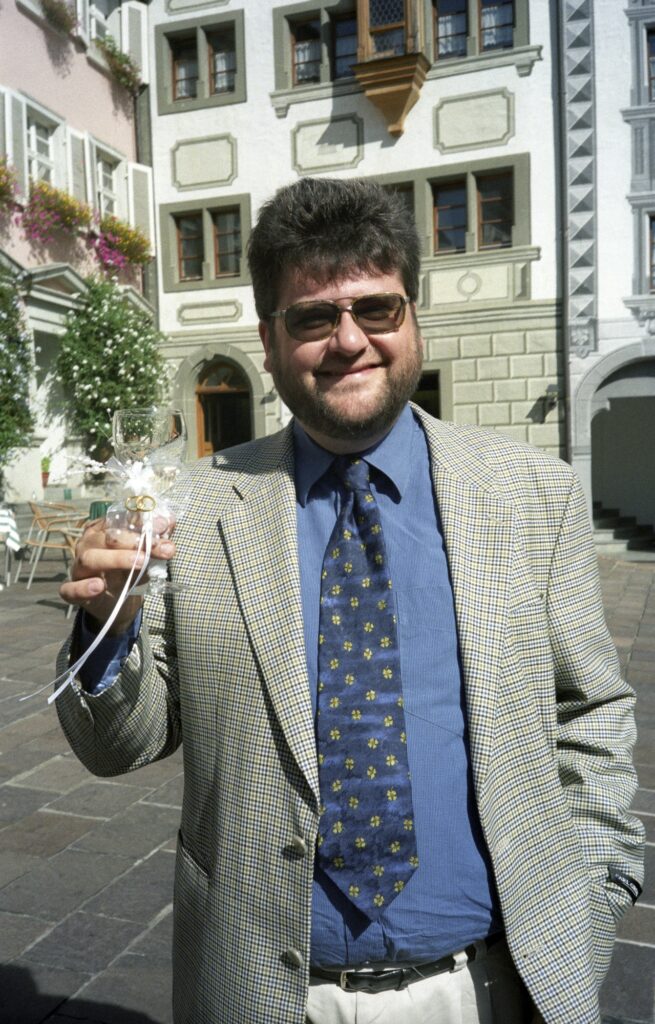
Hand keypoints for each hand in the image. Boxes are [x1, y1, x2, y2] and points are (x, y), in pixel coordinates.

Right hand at [59, 518, 175, 633]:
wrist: (116, 604)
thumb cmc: (128, 571)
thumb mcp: (144, 555)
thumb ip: (155, 539)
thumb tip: (170, 521)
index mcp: (103, 530)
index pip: (120, 521)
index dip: (142, 523)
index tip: (165, 527)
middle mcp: (88, 545)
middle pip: (107, 538)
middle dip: (136, 542)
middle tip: (162, 548)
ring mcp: (79, 568)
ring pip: (90, 558)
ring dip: (116, 559)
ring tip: (140, 562)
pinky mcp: (73, 591)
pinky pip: (70, 588)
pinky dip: (82, 587)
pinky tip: (98, 586)